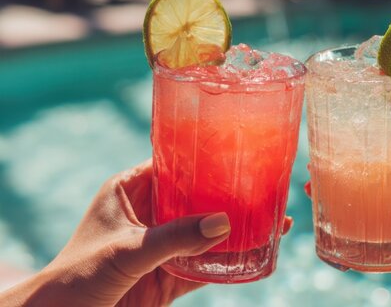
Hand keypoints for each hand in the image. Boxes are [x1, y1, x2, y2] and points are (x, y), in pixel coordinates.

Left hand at [1, 160, 292, 306]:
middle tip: (265, 187)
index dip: (203, 158)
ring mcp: (161, 247)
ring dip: (236, 229)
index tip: (237, 153)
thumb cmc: (76, 277)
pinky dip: (229, 262)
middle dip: (229, 195)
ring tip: (273, 219)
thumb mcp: (126, 250)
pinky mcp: (168, 277)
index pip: (172, 164)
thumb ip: (174, 237)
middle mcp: (148, 215)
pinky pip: (205, 266)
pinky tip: (256, 253)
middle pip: (196, 198)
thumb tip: (223, 222)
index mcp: (129, 192)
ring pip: (206, 232)